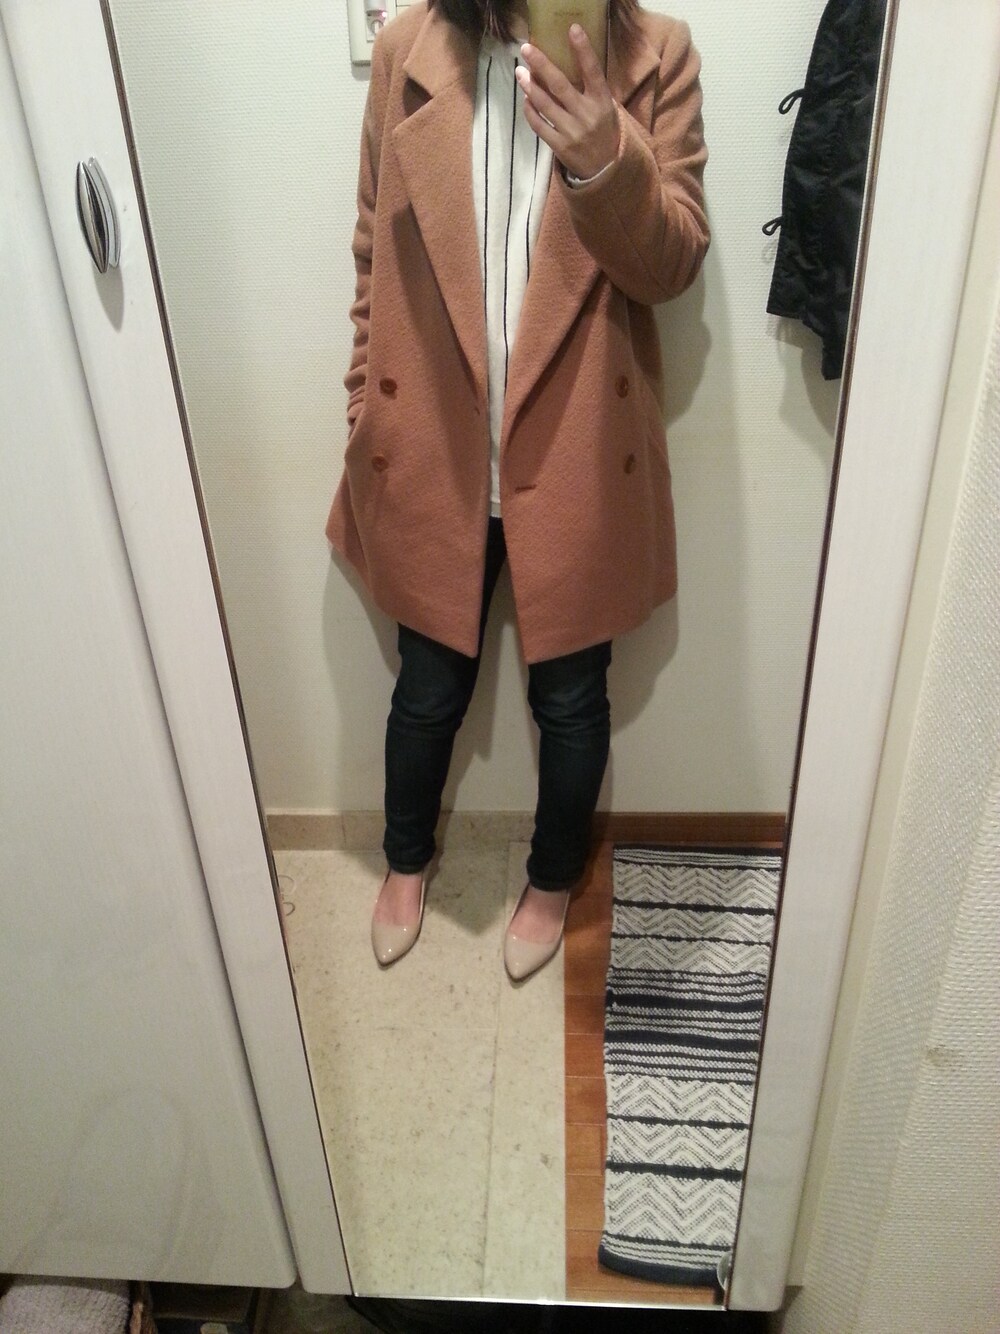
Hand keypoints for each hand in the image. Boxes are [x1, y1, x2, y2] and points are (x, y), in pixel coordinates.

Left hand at [516, 25, 619, 179]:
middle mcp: (587, 115)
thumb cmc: (603, 130)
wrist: (606, 169)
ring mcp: (572, 132)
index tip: (572, 29)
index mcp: (602, 101)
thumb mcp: (605, 107)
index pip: (593, 71)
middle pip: (560, 85)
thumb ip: (589, 89)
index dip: (583, 50)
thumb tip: (561, 65)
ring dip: (529, 86)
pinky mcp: (560, 147)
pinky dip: (530, 111)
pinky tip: (526, 99)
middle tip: (526, 49)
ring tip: (520, 73)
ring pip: (545, 105)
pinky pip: (539, 125)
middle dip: (541, 65)